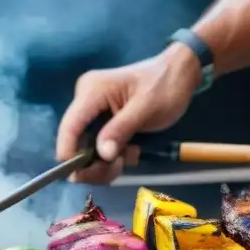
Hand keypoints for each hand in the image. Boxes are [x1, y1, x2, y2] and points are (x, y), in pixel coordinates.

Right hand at [57, 44, 200, 182]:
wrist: (180, 73)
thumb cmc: (165, 86)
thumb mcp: (146, 108)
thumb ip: (121, 130)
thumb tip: (101, 155)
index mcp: (92, 91)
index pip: (70, 125)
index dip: (69, 153)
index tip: (79, 175)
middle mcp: (86, 99)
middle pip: (76, 141)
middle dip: (95, 161)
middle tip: (118, 168)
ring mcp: (93, 110)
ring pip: (87, 147)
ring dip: (107, 160)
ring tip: (132, 155)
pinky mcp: (102, 119)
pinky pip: (98, 144)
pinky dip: (113, 154)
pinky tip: (131, 150)